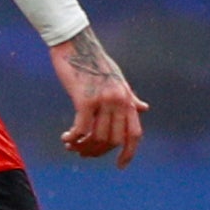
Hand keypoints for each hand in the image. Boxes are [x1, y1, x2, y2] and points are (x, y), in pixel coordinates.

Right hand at [50, 28, 146, 165]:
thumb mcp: (118, 79)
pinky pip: (81, 129)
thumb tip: (144, 108)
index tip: (121, 166)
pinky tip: (65, 139)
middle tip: (83, 153)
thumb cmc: (95, 62)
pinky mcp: (84, 99)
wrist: (77, 43)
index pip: (134, 133)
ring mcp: (103, 101)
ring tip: (72, 146)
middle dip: (98, 151)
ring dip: (82, 147)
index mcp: (127, 98)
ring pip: (96, 137)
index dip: (129, 152)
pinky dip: (73, 138)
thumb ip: (130, 97)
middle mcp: (119, 101)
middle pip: (113, 140)